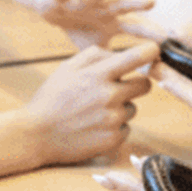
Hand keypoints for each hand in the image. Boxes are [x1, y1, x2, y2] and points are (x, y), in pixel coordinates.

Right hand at [21, 43, 158, 164]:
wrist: (37, 134)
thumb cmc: (51, 98)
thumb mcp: (67, 68)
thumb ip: (95, 55)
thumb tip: (119, 54)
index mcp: (98, 75)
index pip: (137, 58)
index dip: (150, 52)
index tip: (154, 51)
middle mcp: (110, 96)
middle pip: (145, 85)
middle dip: (137, 83)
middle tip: (120, 87)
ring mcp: (113, 119)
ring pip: (133, 108)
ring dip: (121, 107)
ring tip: (95, 111)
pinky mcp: (114, 139)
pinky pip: (126, 127)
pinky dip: (115, 126)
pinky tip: (95, 126)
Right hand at [37, 0, 158, 48]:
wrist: (53, 11)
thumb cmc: (80, 30)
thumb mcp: (98, 49)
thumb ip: (114, 60)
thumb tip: (132, 79)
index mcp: (112, 22)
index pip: (136, 27)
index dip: (150, 32)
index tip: (166, 37)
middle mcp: (101, 8)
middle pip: (122, 5)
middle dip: (136, 3)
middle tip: (150, 2)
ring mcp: (83, 0)